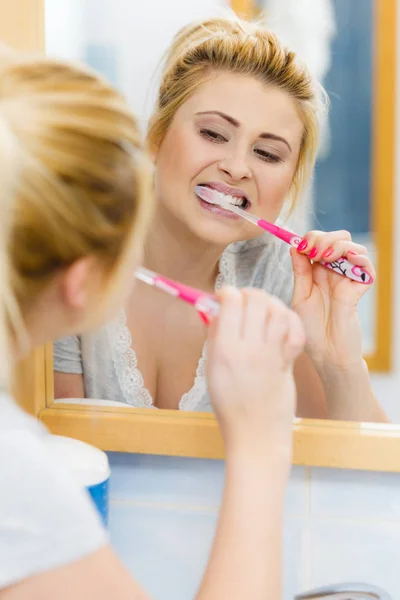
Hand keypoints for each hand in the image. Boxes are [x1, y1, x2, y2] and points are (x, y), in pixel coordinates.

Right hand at [207, 287, 304, 451]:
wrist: (256, 436)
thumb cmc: (230, 405)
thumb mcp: (212, 369)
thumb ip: (215, 336)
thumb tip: (218, 308)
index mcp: (224, 350)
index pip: (231, 302)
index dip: (228, 292)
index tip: (226, 297)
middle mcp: (249, 349)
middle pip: (257, 300)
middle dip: (250, 293)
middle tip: (246, 302)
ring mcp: (272, 356)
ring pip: (279, 311)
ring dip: (271, 304)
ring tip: (264, 312)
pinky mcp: (289, 363)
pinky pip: (295, 331)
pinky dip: (290, 322)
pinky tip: (281, 327)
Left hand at [290, 230, 374, 369]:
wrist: (328, 353)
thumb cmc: (311, 329)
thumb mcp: (300, 297)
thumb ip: (300, 272)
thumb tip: (294, 246)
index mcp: (317, 271)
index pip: (318, 241)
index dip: (310, 238)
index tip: (301, 246)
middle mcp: (334, 272)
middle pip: (338, 238)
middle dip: (325, 238)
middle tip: (314, 251)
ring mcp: (348, 279)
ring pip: (353, 247)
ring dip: (338, 246)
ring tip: (326, 257)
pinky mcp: (361, 288)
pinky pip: (367, 265)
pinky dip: (358, 258)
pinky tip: (345, 262)